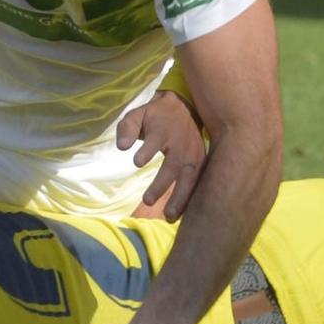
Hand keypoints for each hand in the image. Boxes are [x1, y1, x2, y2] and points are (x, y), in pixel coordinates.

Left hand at [119, 89, 207, 220]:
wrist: (185, 107)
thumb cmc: (156, 115)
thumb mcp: (138, 114)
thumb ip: (128, 128)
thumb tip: (122, 146)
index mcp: (163, 130)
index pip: (155, 140)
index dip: (147, 151)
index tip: (137, 162)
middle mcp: (180, 144)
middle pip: (172, 165)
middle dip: (161, 184)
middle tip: (147, 200)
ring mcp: (193, 153)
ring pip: (189, 177)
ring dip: (180, 197)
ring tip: (169, 216)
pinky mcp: (202, 162)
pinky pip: (200, 181)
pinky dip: (193, 198)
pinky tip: (185, 215)